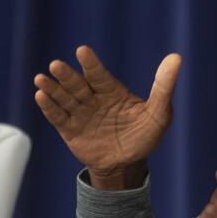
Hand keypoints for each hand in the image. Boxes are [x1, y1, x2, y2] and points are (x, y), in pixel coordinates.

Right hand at [33, 45, 181, 189]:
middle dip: (66, 75)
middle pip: (77, 84)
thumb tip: (176, 58)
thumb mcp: (159, 113)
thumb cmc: (145, 136)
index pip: (99, 74)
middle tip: (55, 65)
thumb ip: (164, 86)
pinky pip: (58, 117)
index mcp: (112, 91)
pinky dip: (49, 107)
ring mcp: (80, 114)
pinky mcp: (70, 130)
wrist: (128, 166)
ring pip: (64, 98)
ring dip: (52, 88)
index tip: (82, 51)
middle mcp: (93, 99)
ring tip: (41, 79)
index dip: (91, 63)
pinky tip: (40, 96)